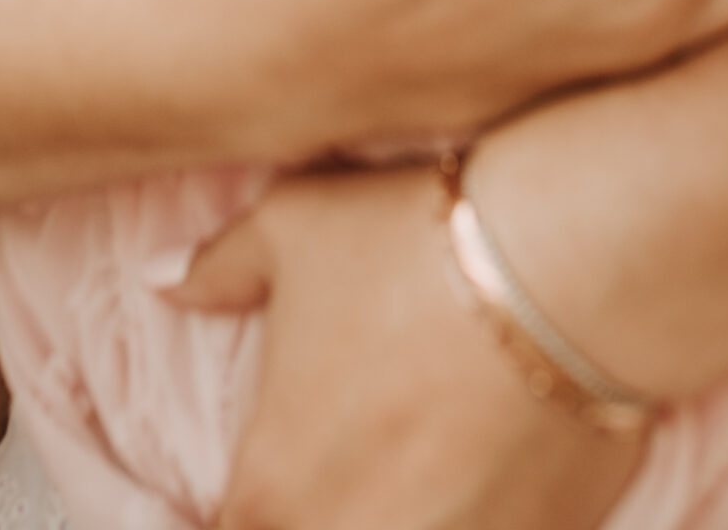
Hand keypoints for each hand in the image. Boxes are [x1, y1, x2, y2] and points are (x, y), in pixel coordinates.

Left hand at [170, 166, 643, 529]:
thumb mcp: (291, 226)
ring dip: (406, 513)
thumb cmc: (416, 243)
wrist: (567, 266)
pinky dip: (477, 517)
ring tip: (430, 464)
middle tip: (374, 455)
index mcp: (270, 493)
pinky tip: (489, 475)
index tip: (283, 476)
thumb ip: (218, 268)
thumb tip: (161, 276)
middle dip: (333, 509)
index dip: (257, 510)